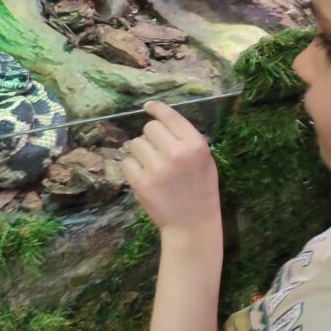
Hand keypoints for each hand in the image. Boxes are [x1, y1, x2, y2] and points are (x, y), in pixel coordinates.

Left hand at [121, 101, 220, 236]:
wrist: (192, 224)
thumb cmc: (200, 189)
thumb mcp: (204, 159)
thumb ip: (185, 138)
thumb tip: (158, 116)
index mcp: (195, 145)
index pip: (170, 116)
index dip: (156, 108)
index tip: (148, 106)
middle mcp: (176, 153)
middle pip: (149, 127)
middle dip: (151, 137)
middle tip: (158, 152)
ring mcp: (157, 168)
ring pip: (135, 143)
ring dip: (140, 152)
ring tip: (152, 167)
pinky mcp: (141, 182)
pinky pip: (126, 162)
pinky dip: (132, 168)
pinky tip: (144, 177)